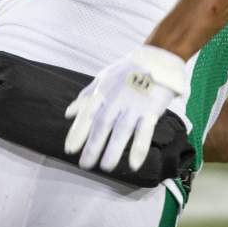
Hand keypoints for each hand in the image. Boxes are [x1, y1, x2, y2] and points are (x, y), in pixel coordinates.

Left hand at [64, 45, 186, 173]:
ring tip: (106, 167)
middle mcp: (117, 99)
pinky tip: (134, 164)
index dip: (78, 132)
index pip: (88, 114)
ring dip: (114, 151)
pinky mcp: (152, 110)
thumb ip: (86, 96)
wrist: (158, 59)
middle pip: (103, 125)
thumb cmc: (128, 70)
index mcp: (104, 91)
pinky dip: (139, 148)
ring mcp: (135, 105)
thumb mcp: (104, 77)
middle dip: (93, 146)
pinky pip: (145, 131)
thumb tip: (69, 114)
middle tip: (85, 165)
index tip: (70, 149)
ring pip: (122, 131)